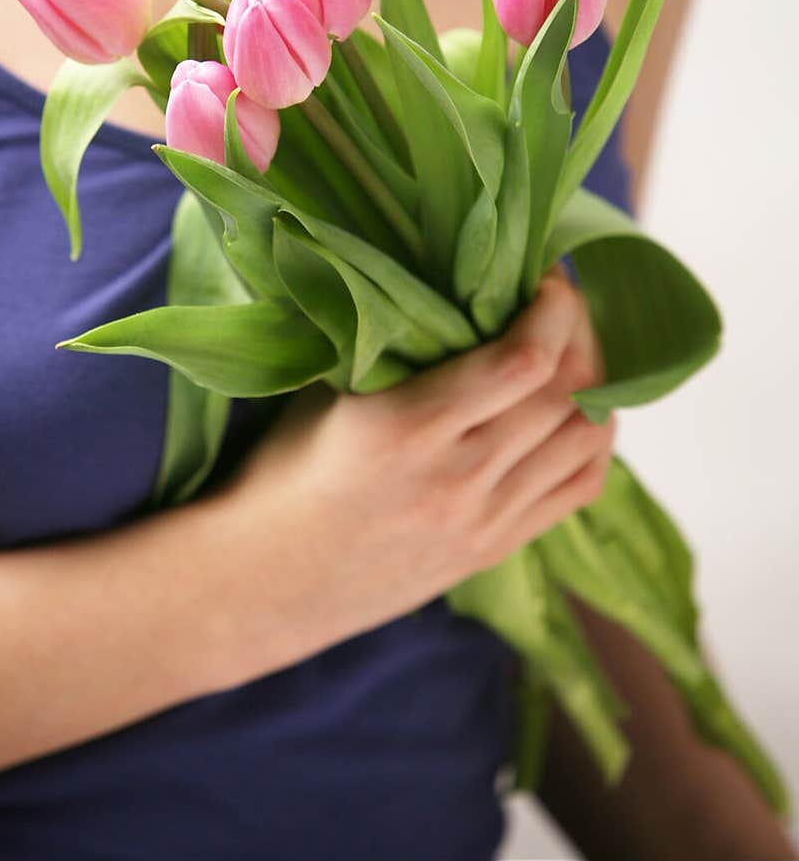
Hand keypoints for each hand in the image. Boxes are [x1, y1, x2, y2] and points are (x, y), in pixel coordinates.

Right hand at [228, 270, 614, 646]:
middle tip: (565, 301)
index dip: (554, 308)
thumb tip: (450, 279)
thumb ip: (391, 342)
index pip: (523, 361)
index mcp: (407, 428)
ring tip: (576, 349)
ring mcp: (483, 520)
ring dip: (598, 382)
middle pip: (567, 393)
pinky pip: (579, 488)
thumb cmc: (281, 475)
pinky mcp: (494, 549)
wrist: (263, 583)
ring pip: (585, 440)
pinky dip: (596, 440)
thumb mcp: (325, 393)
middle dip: (582, 331)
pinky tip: (583, 409)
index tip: (543, 276)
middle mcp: (457, 477)